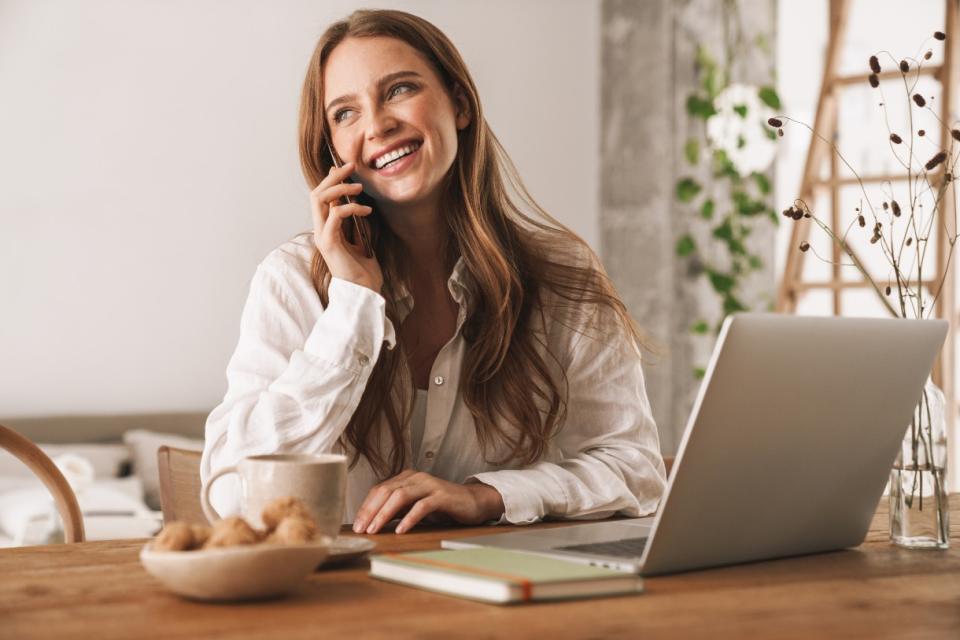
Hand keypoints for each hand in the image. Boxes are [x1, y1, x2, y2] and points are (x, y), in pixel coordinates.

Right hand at [310, 160, 382, 293]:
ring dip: (340, 188)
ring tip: (359, 187)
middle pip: (317, 193)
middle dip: (333, 177)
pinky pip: (335, 215)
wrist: (363, 291)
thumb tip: (354, 203)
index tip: (347, 167)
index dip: (331, 179)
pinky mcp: (329, 243)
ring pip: (320, 199)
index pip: (322, 197)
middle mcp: (320, 230)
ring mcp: (322, 236)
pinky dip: (351, 208)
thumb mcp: (360, 239)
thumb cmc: (364, 269)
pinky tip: (366, 211)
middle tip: (351, 167)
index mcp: (326, 228)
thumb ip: (354, 222)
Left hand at [353, 470, 504, 534]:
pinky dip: (409, 519)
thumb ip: (397, 510)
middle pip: (386, 491)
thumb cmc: (441, 506)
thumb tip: (372, 522)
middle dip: (370, 511)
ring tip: (375, 530)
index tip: (357, 525)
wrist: (473, 502)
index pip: (379, 489)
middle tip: (361, 529)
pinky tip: (400, 530)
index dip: (366, 506)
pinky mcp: (442, 495)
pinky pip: (422, 506)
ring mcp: (429, 485)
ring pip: (400, 496)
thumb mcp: (414, 506)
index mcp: (406, 478)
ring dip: (384, 514)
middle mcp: (415, 478)